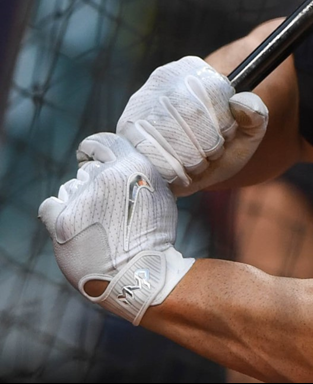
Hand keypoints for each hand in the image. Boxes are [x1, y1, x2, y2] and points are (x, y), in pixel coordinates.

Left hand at [38, 133, 194, 324]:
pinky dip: (58, 214)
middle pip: (87, 171)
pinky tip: (73, 228)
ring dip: (78, 202)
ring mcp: (83, 199)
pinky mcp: (63, 222)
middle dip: (93, 186)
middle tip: (107, 210)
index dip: (93, 149)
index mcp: (134, 166)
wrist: (140, 274)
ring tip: (97, 226)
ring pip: (69, 188)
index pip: (102, 142)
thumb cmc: (152, 237)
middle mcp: (107, 177)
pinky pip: (49, 206)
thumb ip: (138, 173)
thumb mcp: (159, 194)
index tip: (90, 158)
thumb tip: (115, 163)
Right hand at [117, 55, 267, 195]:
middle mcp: (162, 79)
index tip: (227, 135)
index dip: (223, 124)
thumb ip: (256, 115)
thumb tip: (241, 103)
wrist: (198, 158)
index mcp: (194, 69)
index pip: (211, 92)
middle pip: (188, 112)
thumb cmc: (225, 140)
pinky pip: (147, 152)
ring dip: (188, 158)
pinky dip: (169, 169)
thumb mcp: (250, 128)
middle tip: (211, 155)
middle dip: (206, 144)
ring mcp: (139, 103)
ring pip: (165, 133)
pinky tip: (178, 170)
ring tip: (196, 162)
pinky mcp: (125, 130)